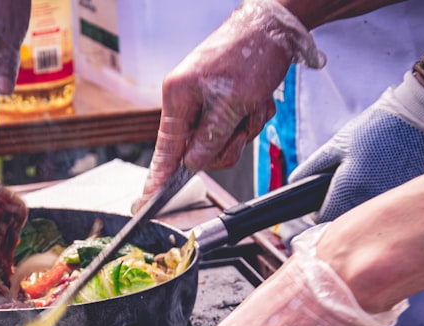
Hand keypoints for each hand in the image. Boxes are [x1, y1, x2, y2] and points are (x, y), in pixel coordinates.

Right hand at [139, 0, 324, 205]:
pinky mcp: (220, 99)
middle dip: (226, 143)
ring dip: (242, 129)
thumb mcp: (234, 103)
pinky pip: (232, 126)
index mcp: (179, 96)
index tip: (148, 200)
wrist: (275, 25)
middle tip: (242, 125)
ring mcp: (203, 100)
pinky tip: (257, 100)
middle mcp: (185, 99)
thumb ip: (211, 138)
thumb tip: (192, 162)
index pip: (165, 148)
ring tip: (253, 106)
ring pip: (219, 139)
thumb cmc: (252, 53)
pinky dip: (249, 118)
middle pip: (197, 149)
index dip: (159, 177)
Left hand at [288, 72, 423, 221]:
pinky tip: (386, 182)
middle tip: (346, 189)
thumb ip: (312, 167)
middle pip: (347, 221)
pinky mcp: (409, 200)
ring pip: (368, 219)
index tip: (321, 203)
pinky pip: (389, 210)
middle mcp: (370, 201)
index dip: (319, 212)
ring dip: (362, 207)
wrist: (420, 117)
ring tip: (368, 182)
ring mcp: (392, 203)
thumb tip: (294, 183)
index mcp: (349, 188)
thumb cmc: (377, 126)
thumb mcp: (338, 144)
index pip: (325, 219)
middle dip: (341, 210)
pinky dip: (383, 202)